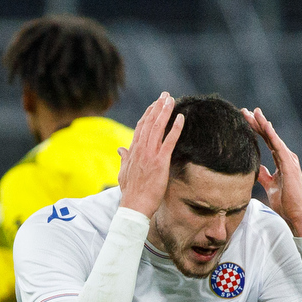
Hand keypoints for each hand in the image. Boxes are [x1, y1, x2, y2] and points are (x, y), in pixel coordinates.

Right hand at [117, 92, 184, 217]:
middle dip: (157, 107)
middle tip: (165, 95)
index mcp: (133, 151)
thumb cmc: (130, 193)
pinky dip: (175, 128)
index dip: (148, 114)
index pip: (140, 127)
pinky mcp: (160, 162)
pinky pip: (169, 141)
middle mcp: (141, 150)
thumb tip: (120, 149)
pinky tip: (181, 118)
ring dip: (165, 112)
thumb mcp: (123, 173)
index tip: (154, 104)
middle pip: (149, 123)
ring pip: (158, 128)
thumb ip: (124, 158)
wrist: (134, 206)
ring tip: (172, 100)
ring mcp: (150, 155)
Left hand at [242, 107, 301, 237]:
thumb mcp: (269, 185)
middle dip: (257, 123)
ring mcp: (289, 160)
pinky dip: (272, 135)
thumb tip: (255, 168)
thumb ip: (263, 175)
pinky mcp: (289, 165)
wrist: (294, 214)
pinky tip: (265, 125)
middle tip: (245, 110)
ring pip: (274, 137)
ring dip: (263, 124)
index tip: (246, 119)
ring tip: (253, 112)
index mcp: (282, 160)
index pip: (268, 141)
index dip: (257, 130)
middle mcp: (287, 157)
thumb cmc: (284, 202)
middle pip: (270, 136)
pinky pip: (279, 147)